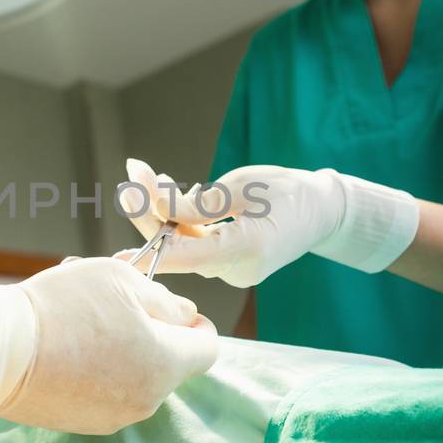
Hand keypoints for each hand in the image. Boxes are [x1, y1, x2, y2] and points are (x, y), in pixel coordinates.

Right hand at [0, 256, 219, 432]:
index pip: (207, 349)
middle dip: (152, 334)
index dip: (198, 325)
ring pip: (135, 379)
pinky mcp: (80, 424)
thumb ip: (164, 299)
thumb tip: (183, 314)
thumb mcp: (122, 280)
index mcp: (165, 365)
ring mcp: (112, 418)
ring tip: (85, 323)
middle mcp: (145, 401)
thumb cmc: (62, 308)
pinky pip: (104, 394)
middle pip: (168, 364)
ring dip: (122, 353)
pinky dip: (96, 373)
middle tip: (118, 306)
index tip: (179, 312)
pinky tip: (67, 348)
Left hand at [118, 159, 416, 284]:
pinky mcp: (229, 262)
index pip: (186, 256)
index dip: (149, 251)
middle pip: (179, 247)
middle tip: (132, 173)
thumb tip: (157, 209)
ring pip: (184, 244)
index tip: (118, 253)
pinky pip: (196, 243)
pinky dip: (180, 221)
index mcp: (245, 250)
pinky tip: (168, 190)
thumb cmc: (290, 192)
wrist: (324, 211)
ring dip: (163, 212)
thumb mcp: (242, 189)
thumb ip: (198, 204)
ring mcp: (232, 269)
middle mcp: (236, 269)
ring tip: (145, 173)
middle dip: (151, 212)